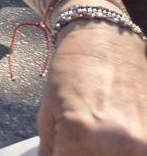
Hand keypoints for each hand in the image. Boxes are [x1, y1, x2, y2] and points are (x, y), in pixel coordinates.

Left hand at [39, 23, 146, 153]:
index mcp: (82, 134)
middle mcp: (117, 142)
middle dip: (79, 154)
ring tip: (94, 135)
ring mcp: (141, 142)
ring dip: (100, 152)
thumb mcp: (48, 112)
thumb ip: (51, 149)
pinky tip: (111, 133)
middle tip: (77, 141)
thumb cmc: (71, 70)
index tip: (60, 151)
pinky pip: (133, 151)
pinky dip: (120, 148)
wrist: (104, 41)